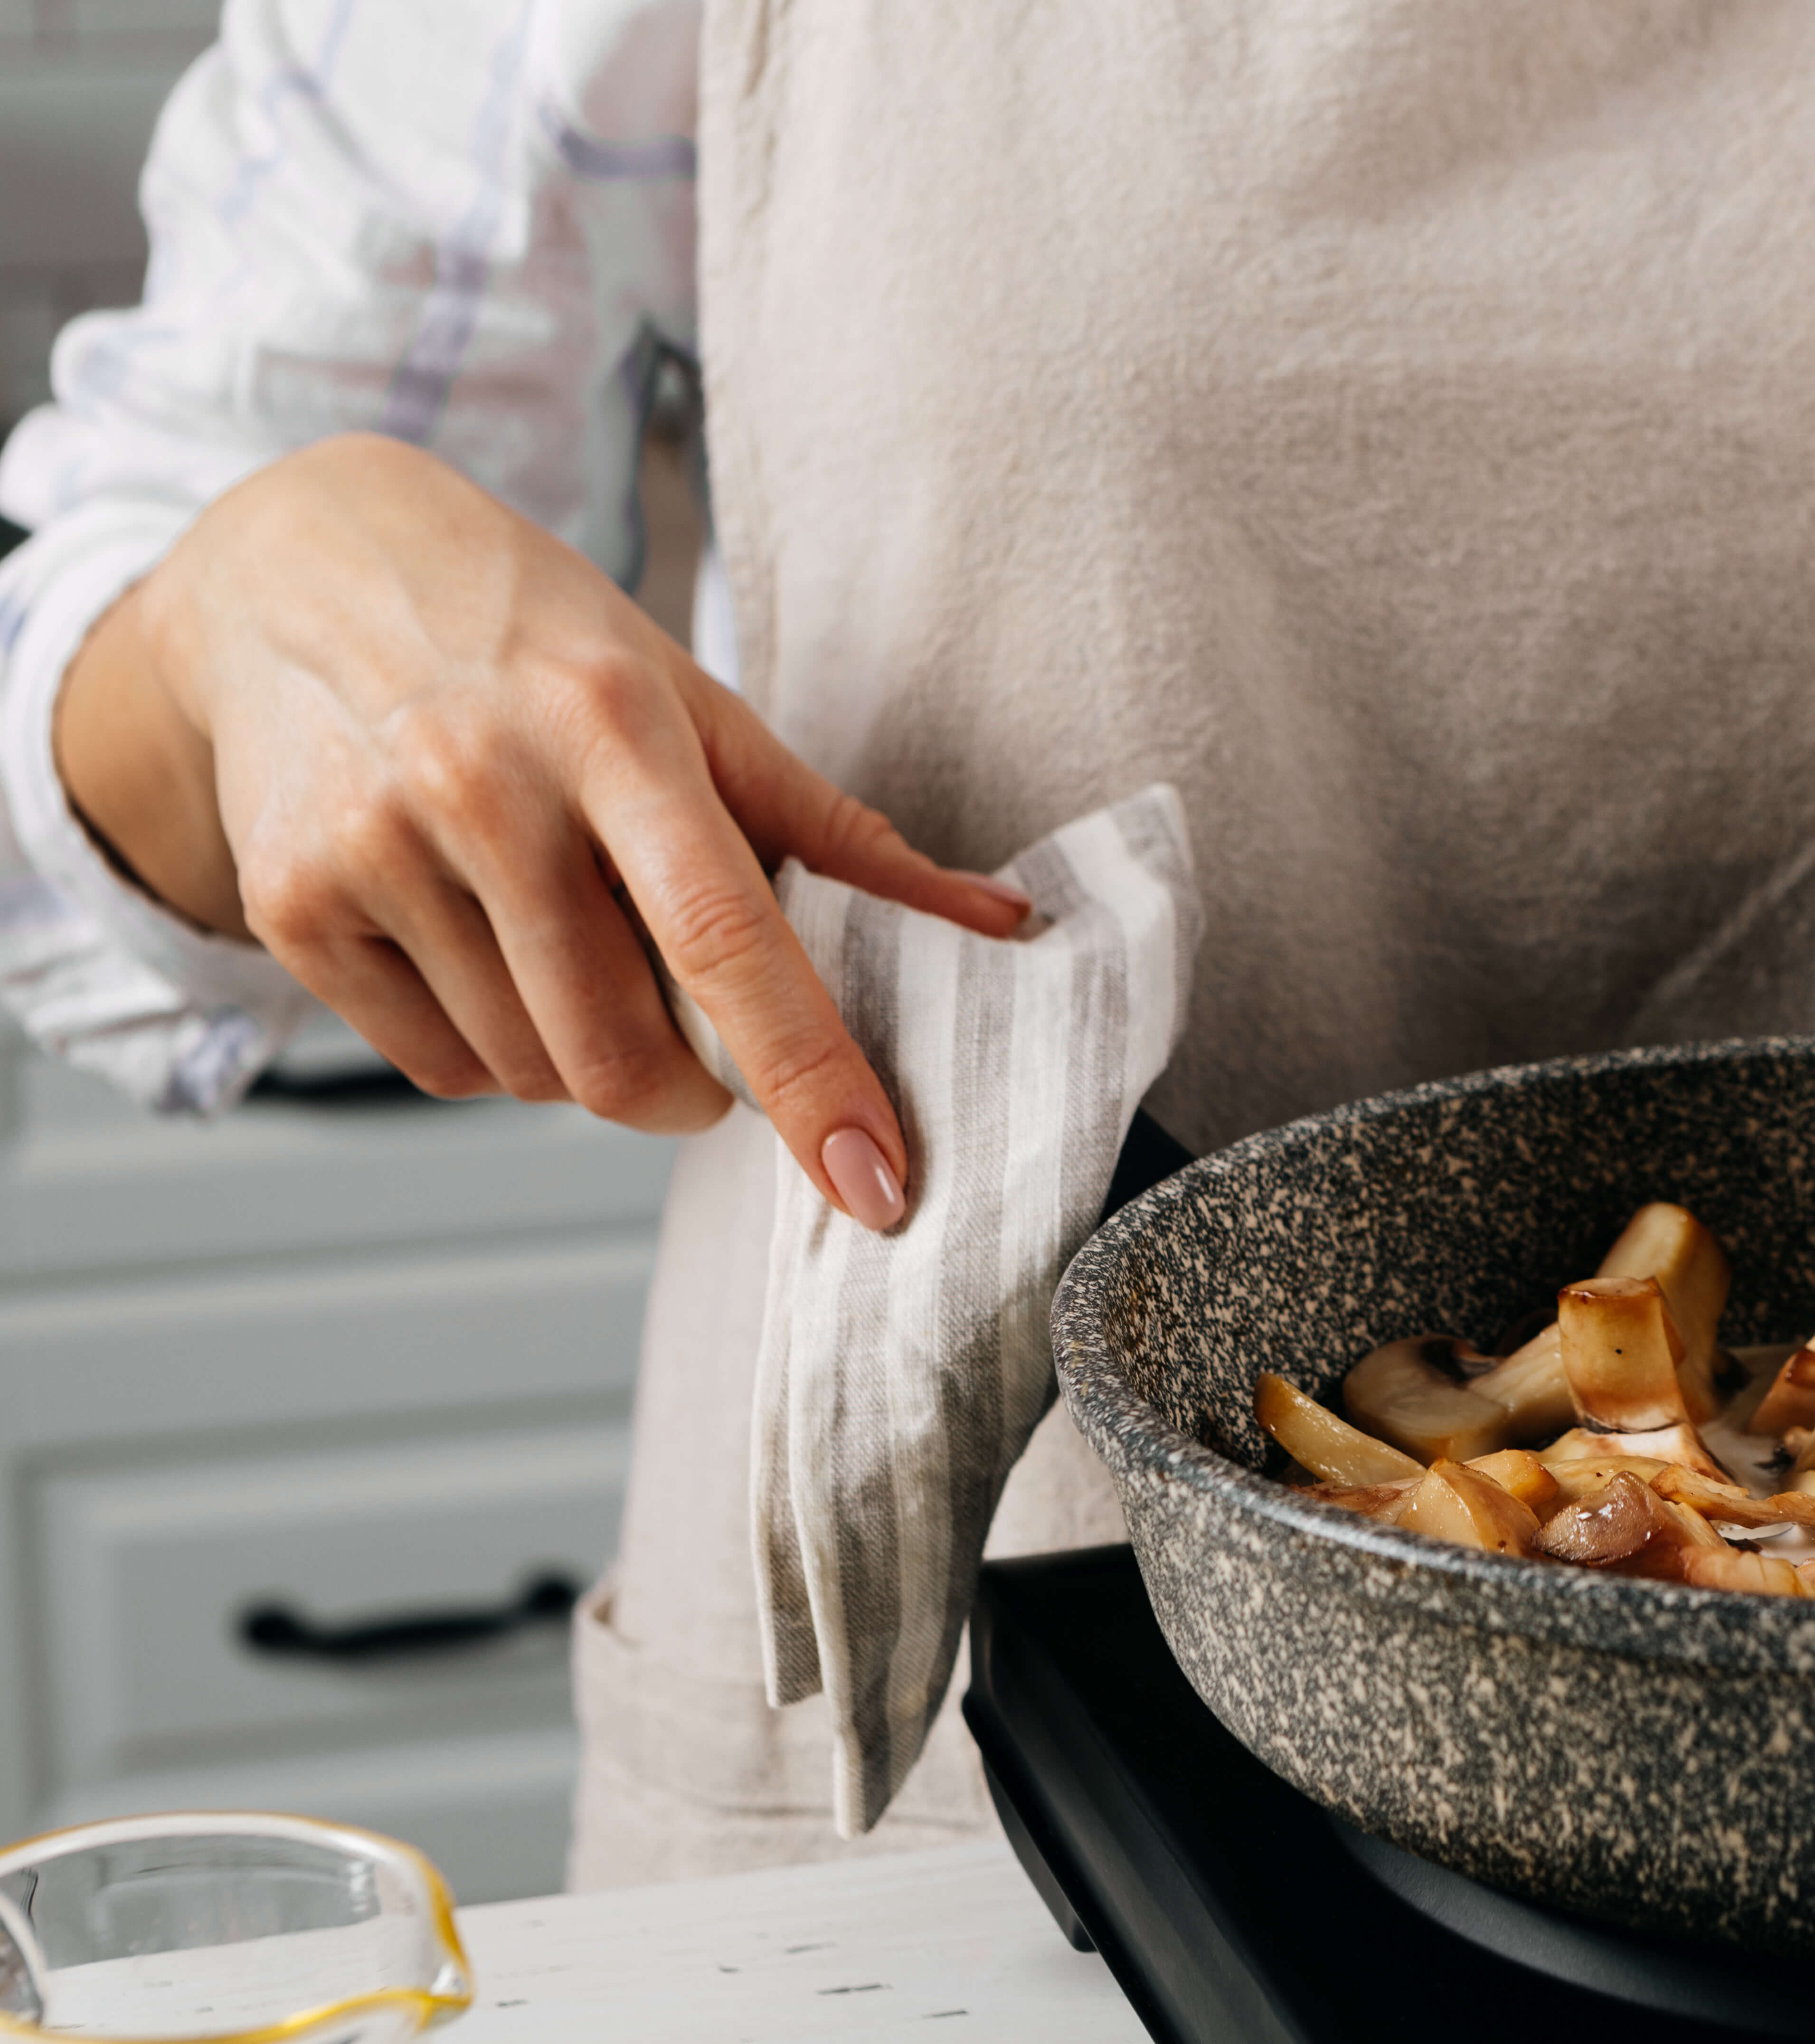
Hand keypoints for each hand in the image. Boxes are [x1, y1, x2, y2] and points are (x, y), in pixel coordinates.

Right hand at [54, 434, 1027, 1229]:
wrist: (304, 568)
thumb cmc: (539, 642)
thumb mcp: (697, 701)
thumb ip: (843, 831)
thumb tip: (1001, 924)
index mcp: (614, 730)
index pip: (729, 940)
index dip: (809, 1076)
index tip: (876, 1185)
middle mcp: (484, 790)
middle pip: (622, 1051)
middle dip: (692, 1090)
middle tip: (704, 1042)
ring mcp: (374, 849)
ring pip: (535, 1076)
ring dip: (590, 1059)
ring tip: (577, 945)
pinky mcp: (293, 904)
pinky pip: (441, 1068)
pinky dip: (496, 1050)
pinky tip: (489, 948)